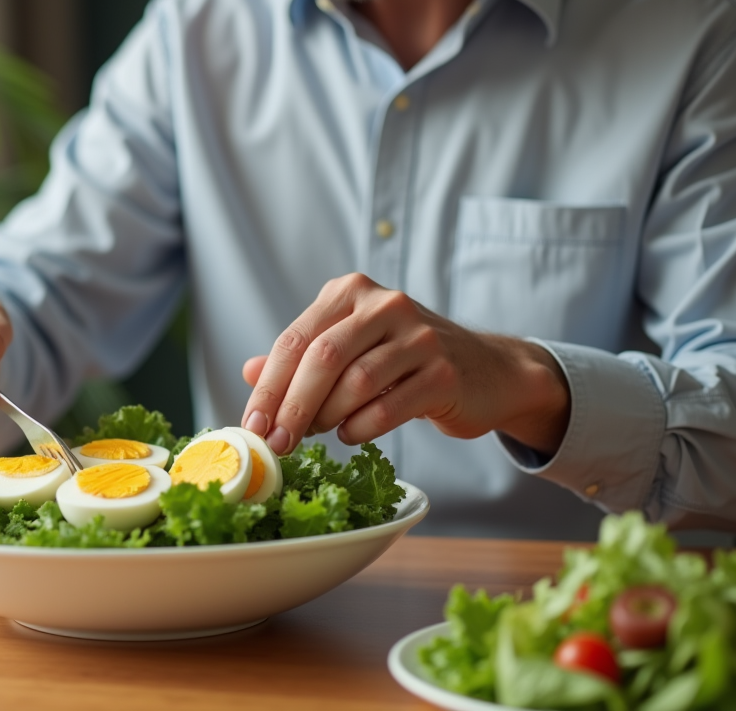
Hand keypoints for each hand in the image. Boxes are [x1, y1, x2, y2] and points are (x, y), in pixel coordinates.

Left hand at [239, 273, 570, 454]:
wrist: (486, 371)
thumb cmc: (403, 361)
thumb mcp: (349, 348)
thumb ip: (300, 359)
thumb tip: (249, 372)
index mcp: (350, 292)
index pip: (296, 339)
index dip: (269, 387)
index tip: (252, 426)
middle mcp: (385, 304)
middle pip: (322, 358)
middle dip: (292, 407)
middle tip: (277, 443)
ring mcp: (419, 336)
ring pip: (356, 382)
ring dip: (328, 417)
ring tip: (319, 434)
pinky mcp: (444, 372)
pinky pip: (390, 406)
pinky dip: (362, 427)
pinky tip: (351, 435)